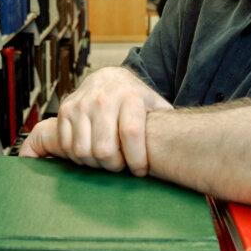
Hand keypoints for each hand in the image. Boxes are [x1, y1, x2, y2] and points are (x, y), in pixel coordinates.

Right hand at [19, 67, 171, 175]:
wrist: (109, 79)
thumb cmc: (136, 100)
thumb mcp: (154, 104)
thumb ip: (166, 123)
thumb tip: (185, 145)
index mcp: (130, 96)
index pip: (131, 133)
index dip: (136, 159)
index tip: (140, 171)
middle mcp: (103, 98)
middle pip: (104, 149)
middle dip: (114, 166)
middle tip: (121, 165)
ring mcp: (81, 104)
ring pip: (83, 152)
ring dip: (95, 164)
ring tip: (107, 159)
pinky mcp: (64, 110)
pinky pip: (67, 147)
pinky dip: (78, 157)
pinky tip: (91, 153)